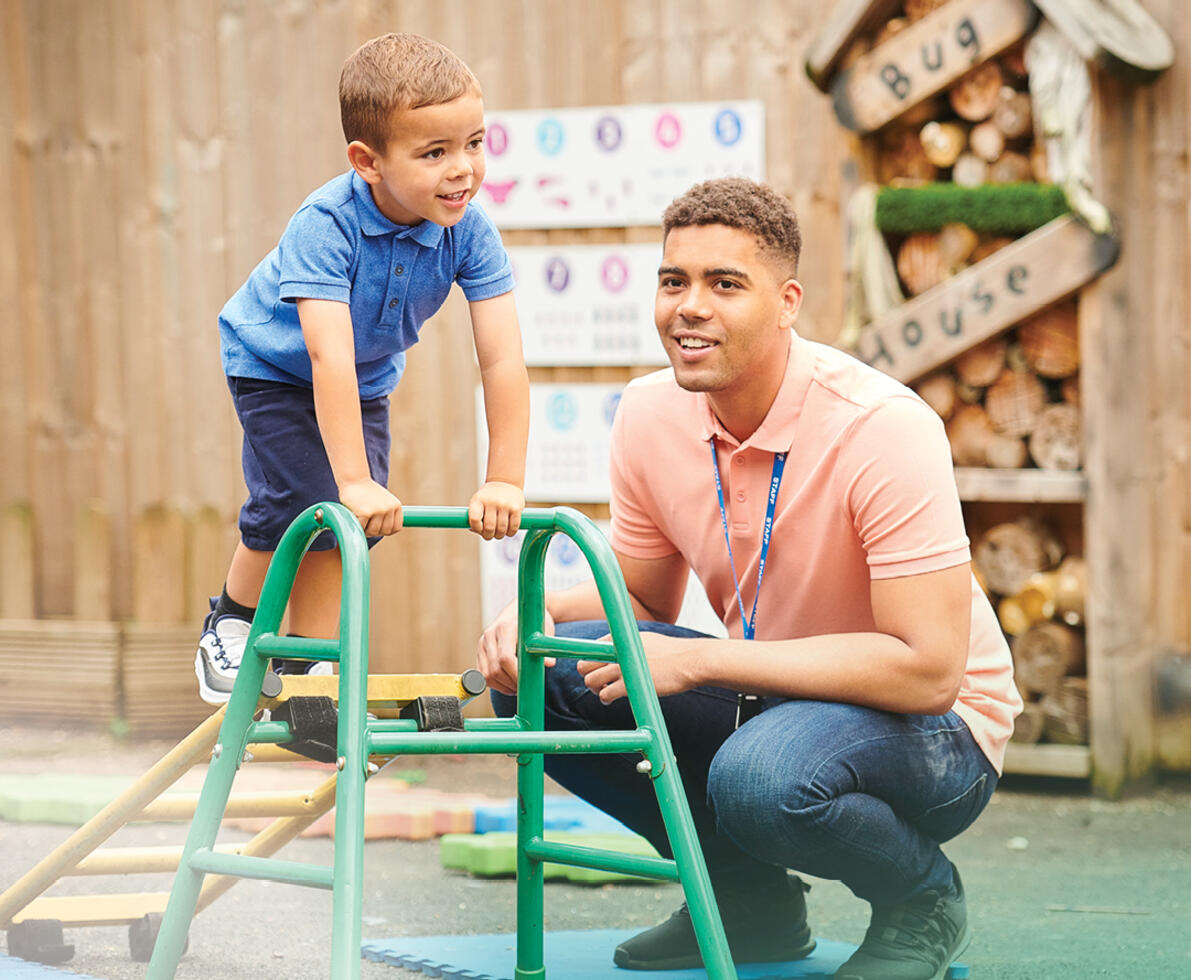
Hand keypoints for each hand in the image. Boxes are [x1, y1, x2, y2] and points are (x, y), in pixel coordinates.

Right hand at [338, 479, 402, 536]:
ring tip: (360, 519)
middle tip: (365, 522)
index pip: (395, 528)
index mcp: (396, 506)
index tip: (376, 525)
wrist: (354, 478)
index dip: (384, 530)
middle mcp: (390, 508)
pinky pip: (362, 528)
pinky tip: (354, 516)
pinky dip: (357, 525)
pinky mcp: (365, 512)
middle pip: (385, 531)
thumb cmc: (366, 492)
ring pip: (374, 532)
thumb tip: (386, 532)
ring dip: (365, 529)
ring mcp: (378, 510)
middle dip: (374, 530)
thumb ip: (387, 514)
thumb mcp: (383, 501)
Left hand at [468, 481, 524, 540]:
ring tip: (499, 533)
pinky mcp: (516, 509)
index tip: (479, 530)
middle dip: (488, 536)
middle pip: (489, 528)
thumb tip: (473, 530)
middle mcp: (491, 502)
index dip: (476, 529)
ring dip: (499, 535)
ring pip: (501, 530)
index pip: (474, 519)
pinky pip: (513, 527)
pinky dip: (510, 533)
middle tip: (489, 535)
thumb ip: (476, 516)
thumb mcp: (478, 501)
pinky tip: (508, 531)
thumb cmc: (489, 496)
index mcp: (478, 500)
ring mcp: (505, 505)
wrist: (505, 481)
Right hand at [476, 600, 554, 695]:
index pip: (505, 658)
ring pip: (487, 675)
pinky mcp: (480, 651)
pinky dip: (495, 683)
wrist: (523, 611)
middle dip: (510, 683)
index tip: (527, 683)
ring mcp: (483, 643)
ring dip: (502, 686)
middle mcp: (490, 635)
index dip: (516, 675)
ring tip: (517, 686)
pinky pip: (482, 675)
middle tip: (524, 688)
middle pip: (494, 669)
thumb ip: (544, 648)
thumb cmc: (535, 623)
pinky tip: (507, 682)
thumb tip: (549, 664)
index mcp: (505, 627)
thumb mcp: (543, 633)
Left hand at [577, 631, 704, 703]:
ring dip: (594, 689)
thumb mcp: (648, 640)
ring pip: (591, 681)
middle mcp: (618, 650)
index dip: (590, 660)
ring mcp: (623, 667)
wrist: (691, 662)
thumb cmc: (673, 654)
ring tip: (604, 693)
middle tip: (598, 683)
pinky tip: (610, 700)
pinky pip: (605, 694)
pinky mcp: (629, 684)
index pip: (591, 647)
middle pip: (585, 664)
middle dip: (588, 675)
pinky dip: (605, 699)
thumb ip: (630, 645)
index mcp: (622, 637)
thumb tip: (619, 653)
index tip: (596, 668)